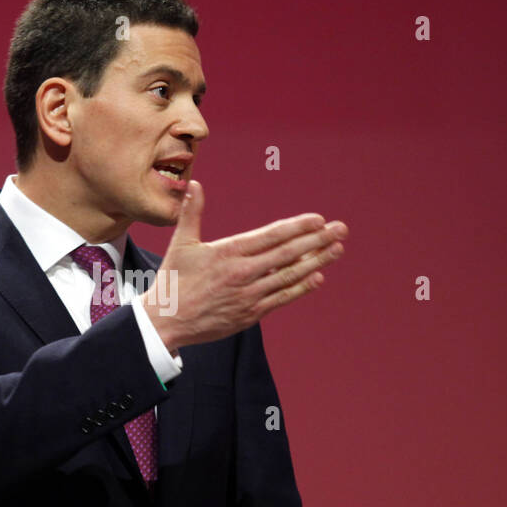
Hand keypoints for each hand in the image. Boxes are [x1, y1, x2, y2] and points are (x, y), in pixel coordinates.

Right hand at [139, 179, 347, 350]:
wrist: (165, 322)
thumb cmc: (173, 281)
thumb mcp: (181, 243)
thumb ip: (192, 212)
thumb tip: (194, 184)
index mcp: (229, 253)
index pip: (272, 236)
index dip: (298, 227)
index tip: (318, 219)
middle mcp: (244, 274)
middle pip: (288, 254)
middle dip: (318, 240)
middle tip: (341, 229)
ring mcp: (249, 296)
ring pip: (290, 276)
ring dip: (317, 261)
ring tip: (337, 249)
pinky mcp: (250, 314)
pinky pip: (282, 298)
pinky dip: (301, 288)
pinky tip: (318, 277)